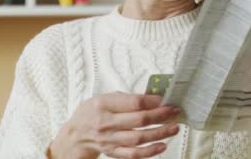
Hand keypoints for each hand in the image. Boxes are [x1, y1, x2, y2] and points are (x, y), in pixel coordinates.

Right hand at [48, 92, 180, 158]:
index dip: (153, 101)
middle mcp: (106, 123)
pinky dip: (150, 151)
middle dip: (161, 116)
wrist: (76, 134)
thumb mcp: (105, 98)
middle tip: (175, 112)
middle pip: (139, 120)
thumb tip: (154, 98)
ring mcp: (110, 140)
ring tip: (174, 128)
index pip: (133, 102)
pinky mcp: (113, 152)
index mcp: (104, 105)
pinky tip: (162, 145)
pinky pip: (133, 154)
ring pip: (139, 138)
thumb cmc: (92, 112)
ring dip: (160, 133)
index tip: (166, 99)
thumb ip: (127, 98)